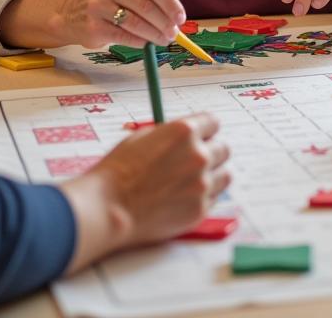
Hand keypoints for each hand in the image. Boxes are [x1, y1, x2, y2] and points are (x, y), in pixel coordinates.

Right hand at [45, 0, 185, 47]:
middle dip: (164, 21)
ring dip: (154, 34)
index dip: (169, 1)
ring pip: (135, 22)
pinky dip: (139, 41)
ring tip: (165, 39)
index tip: (181, 16)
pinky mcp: (92, 26)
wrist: (70, 13)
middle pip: (144, 4)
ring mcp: (97, 5)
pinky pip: (123, 35)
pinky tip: (147, 43)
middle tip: (174, 32)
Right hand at [61, 113, 230, 271]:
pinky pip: (213, 198)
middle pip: (223, 149)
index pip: (213, 122)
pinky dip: (203, 198)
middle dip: (210, 152)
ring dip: (212, 176)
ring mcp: (201, 184)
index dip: (205, 130)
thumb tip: (187, 135)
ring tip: (191, 182)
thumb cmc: (118, 171)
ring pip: (224, 174)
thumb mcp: (143, 137)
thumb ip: (172, 135)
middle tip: (193, 162)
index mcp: (185, 132)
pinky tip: (183, 199)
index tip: (200, 136)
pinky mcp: (200, 209)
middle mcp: (198, 155)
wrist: (107, 209)